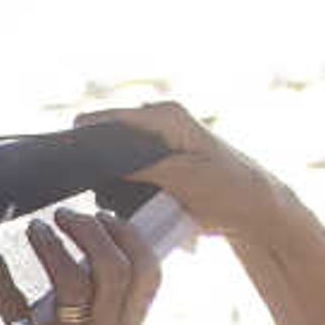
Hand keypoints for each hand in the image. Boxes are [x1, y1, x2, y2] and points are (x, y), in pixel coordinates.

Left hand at [0, 207, 160, 324]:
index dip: (128, 235)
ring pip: (74, 278)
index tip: (104, 216)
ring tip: (33, 231)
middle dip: (89, 228)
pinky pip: (15, 308)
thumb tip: (100, 285)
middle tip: (62, 215)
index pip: (150, 273)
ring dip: (50, 245)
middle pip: (114, 264)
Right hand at [79, 101, 286, 246]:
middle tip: (104, 198)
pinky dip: (123, 190)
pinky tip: (131, 206)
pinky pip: (124, 174)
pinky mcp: (157, 162)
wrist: (254, 209)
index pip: (101, 120)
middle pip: (103, 140)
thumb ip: (140, 165)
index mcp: (163, 115)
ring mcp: (156, 142)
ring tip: (120, 204)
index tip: (70, 171)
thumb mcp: (180, 177)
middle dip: (96, 168)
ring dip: (109, 184)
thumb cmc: (225, 190)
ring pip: (111, 161)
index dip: (81, 143)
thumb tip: (98, 162)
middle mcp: (156, 121)